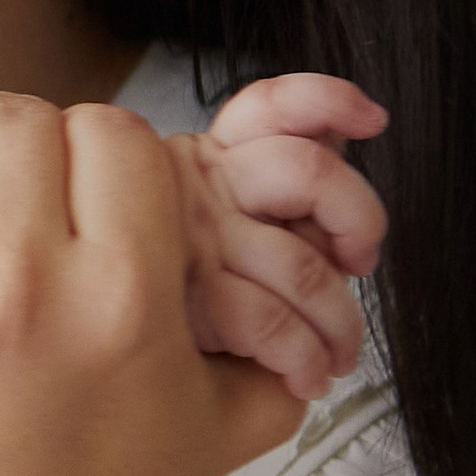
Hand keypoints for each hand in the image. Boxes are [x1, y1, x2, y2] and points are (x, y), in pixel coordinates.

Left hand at [0, 60, 307, 475]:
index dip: (105, 166)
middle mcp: (6, 283)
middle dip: (27, 157)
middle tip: (11, 213)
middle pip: (25, 114)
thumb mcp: (217, 423)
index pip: (117, 134)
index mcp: (116, 299)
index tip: (85, 215)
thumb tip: (319, 219)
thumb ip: (284, 328)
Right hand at [174, 73, 387, 401]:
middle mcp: (198, 186)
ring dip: (342, 322)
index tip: (372, 119)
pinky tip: (304, 375)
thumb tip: (346, 136)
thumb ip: (274, 179)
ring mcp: (193, 239)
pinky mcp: (190, 298)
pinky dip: (306, 359)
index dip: (330, 100)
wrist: (102, 352)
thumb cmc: (171, 290)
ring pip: (306, 266)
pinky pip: (275, 324)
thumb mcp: (216, 216)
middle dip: (360, 218)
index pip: (270, 106)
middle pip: (309, 171)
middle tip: (358, 261)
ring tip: (339, 353)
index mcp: (208, 157)